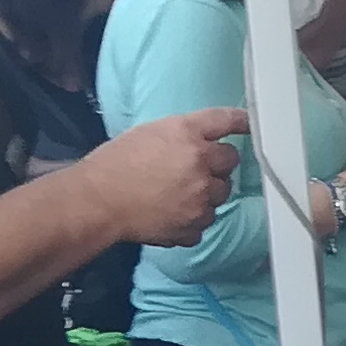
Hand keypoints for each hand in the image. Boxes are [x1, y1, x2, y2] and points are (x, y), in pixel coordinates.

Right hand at [84, 107, 246, 245]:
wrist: (96, 202)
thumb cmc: (113, 165)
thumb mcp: (149, 134)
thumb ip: (183, 134)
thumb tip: (204, 140)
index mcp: (187, 133)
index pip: (226, 121)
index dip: (241, 122)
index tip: (249, 124)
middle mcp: (201, 163)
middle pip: (230, 161)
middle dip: (216, 164)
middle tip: (193, 169)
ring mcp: (200, 197)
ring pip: (221, 194)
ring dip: (207, 193)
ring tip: (177, 194)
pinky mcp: (194, 225)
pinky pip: (204, 221)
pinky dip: (192, 219)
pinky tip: (171, 213)